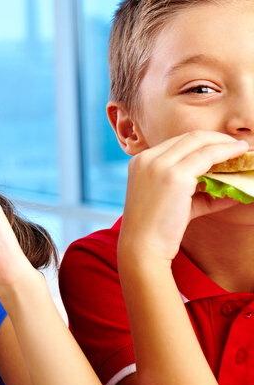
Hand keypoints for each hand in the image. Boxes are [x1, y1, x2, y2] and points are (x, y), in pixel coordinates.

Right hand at [119, 131, 246, 265]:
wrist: (142, 247)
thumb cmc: (156, 229)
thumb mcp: (174, 202)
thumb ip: (198, 193)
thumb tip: (229, 189)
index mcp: (141, 161)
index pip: (177, 142)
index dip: (203, 142)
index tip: (222, 147)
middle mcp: (148, 158)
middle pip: (189, 137)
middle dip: (217, 138)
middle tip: (238, 146)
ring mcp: (160, 165)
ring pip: (200, 142)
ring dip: (225, 144)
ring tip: (244, 150)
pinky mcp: (175, 176)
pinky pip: (208, 156)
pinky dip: (227, 153)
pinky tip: (240, 157)